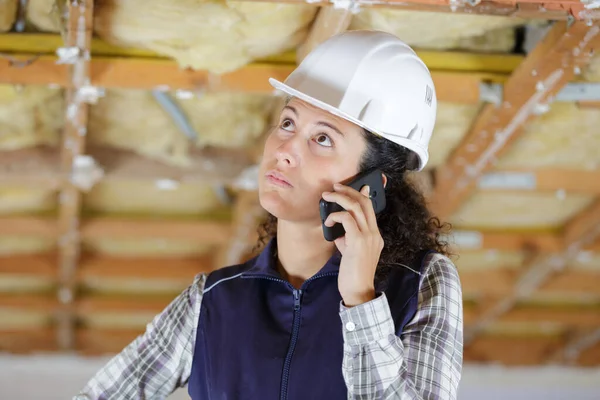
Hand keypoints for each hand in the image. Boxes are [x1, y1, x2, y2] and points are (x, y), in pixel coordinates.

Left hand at [322, 183, 383, 306]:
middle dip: (349, 191)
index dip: (363, 194)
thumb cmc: (353, 274)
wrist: (358, 290)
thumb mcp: (351, 252)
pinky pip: (346, 219)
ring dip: (339, 198)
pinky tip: (328, 222)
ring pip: (356, 206)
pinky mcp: (358, 241)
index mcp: (375, 235)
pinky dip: (335, 216)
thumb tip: (337, 229)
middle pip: (365, 202)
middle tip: (335, 187)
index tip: (355, 186)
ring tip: (327, 197)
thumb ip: (347, 238)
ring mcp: (368, 237)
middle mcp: (374, 233)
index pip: (371, 208)